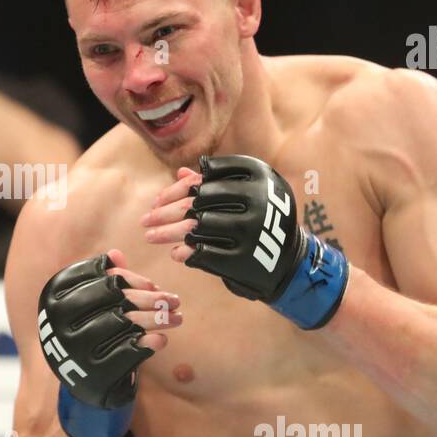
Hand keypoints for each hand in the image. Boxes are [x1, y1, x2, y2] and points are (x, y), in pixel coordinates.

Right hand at [37, 249, 181, 436]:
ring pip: (125, 323)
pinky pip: (128, 352)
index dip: (130, 278)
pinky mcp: (91, 372)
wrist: (79, 383)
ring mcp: (73, 347)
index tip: (152, 285)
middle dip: (150, 298)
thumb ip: (103, 280)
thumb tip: (116, 254)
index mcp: (54, 296)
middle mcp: (58, 320)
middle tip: (174, 300)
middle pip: (115, 298)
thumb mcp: (89, 306)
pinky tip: (161, 340)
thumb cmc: (88, 334)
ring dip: (157, 319)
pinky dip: (149, 344)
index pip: (99, 276)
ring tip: (176, 318)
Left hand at [143, 155, 347, 329]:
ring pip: (196, 227)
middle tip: (145, 220)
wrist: (291, 262)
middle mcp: (258, 199)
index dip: (175, 189)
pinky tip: (176, 254)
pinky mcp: (246, 258)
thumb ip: (217, 185)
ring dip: (167, 233)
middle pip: (196, 201)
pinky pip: (205, 254)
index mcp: (260, 176)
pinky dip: (186, 254)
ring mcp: (252, 230)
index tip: (157, 200)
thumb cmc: (261, 222)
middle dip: (164, 212)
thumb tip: (181, 174)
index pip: (205, 178)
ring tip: (150, 236)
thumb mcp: (248, 196)